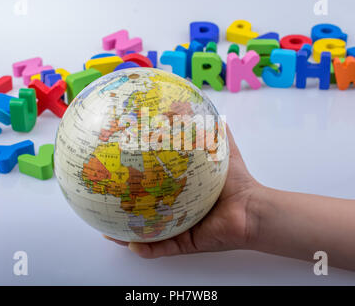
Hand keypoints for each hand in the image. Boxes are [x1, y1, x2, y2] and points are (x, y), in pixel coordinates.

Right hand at [104, 126, 261, 257]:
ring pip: (146, 233)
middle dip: (122, 210)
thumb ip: (204, 124)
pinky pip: (162, 249)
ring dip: (125, 234)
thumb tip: (180, 103)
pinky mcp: (186, 243)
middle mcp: (175, 209)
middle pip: (142, 210)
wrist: (251, 207)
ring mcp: (178, 228)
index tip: (115, 170)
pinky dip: (146, 250)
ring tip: (107, 232)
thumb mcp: (218, 145)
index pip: (150, 183)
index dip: (132, 180)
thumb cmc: (236, 178)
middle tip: (103, 203)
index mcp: (178, 189)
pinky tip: (133, 246)